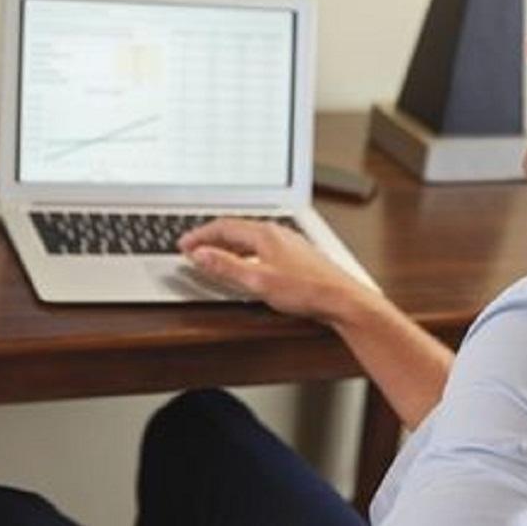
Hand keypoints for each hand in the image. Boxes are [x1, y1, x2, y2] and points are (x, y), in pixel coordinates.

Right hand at [177, 218, 369, 322]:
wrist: (343, 299)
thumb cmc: (308, 290)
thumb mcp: (258, 281)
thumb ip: (226, 266)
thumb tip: (201, 254)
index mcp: (265, 233)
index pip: (223, 226)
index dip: (200, 235)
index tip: (184, 245)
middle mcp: (277, 232)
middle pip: (236, 229)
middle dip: (211, 238)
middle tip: (193, 248)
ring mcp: (288, 242)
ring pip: (249, 237)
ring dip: (227, 244)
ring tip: (213, 255)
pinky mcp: (296, 255)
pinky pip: (261, 246)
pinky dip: (244, 252)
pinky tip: (245, 264)